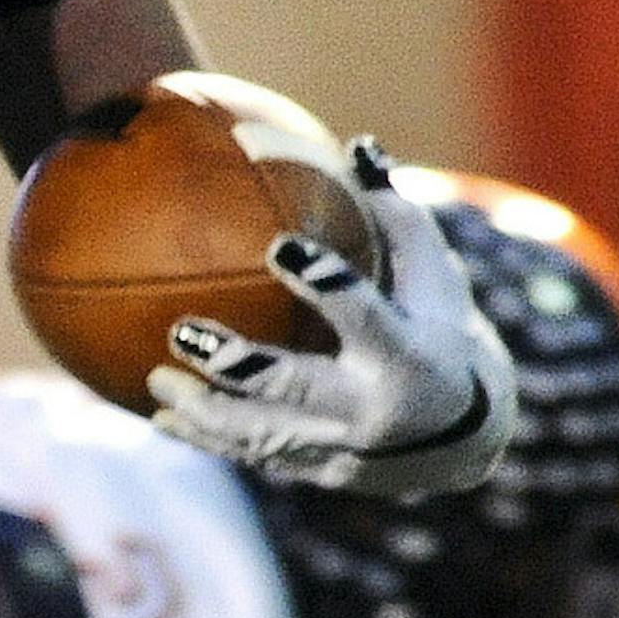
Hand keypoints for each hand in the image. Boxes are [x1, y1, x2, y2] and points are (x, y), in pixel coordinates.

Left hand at [146, 139, 516, 498]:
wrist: (463, 443)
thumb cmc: (441, 333)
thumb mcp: (437, 280)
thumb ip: (396, 219)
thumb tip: (358, 146)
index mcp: (407, 355)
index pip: (363, 315)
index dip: (325, 283)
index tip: (280, 246)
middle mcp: (372, 410)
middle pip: (297, 388)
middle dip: (238, 365)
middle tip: (182, 333)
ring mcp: (341, 449)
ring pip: (263, 434)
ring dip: (204, 410)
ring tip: (154, 378)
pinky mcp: (315, 471)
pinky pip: (253, 457)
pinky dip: (207, 439)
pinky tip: (160, 417)